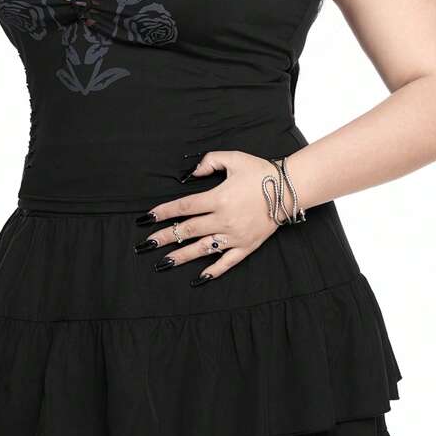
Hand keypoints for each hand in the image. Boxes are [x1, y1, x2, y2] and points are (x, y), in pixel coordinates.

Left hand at [134, 151, 283, 283]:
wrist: (289, 188)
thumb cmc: (260, 171)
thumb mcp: (233, 158)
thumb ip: (208, 162)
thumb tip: (190, 174)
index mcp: (218, 198)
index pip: (184, 207)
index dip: (164, 212)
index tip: (147, 218)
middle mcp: (224, 219)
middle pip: (188, 230)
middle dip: (165, 237)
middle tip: (146, 244)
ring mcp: (235, 236)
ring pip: (202, 248)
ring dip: (181, 256)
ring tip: (162, 263)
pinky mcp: (247, 246)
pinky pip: (227, 262)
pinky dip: (213, 271)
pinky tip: (199, 278)